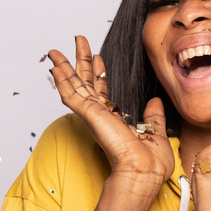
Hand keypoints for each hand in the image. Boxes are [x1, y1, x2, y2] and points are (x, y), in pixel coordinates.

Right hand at [48, 36, 175, 189]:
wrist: (144, 171)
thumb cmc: (150, 162)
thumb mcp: (155, 132)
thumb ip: (154, 117)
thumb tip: (155, 102)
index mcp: (113, 119)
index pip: (101, 91)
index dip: (98, 72)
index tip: (98, 56)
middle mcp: (99, 115)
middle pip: (85, 82)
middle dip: (80, 60)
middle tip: (78, 39)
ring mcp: (92, 115)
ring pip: (73, 86)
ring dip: (63, 67)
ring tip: (54, 50)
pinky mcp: (89, 115)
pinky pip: (70, 95)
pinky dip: (62, 81)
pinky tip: (55, 67)